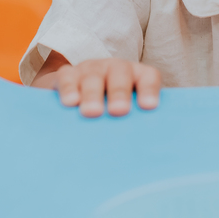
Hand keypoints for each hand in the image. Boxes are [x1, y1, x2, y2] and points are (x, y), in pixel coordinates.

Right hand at [44, 56, 160, 117]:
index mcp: (136, 76)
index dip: (149, 89)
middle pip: (120, 74)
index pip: (148, 77)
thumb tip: (151, 149)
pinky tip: (70, 102)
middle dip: (119, 92)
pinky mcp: (67, 74)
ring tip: (92, 112)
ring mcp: (90, 69)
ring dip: (93, 94)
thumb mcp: (127, 112)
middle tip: (119, 111)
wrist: (77, 94)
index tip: (149, 106)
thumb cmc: (110, 109)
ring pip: (93, 77)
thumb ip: (137, 122)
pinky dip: (69, 89)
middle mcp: (114, 68)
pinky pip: (67, 78)